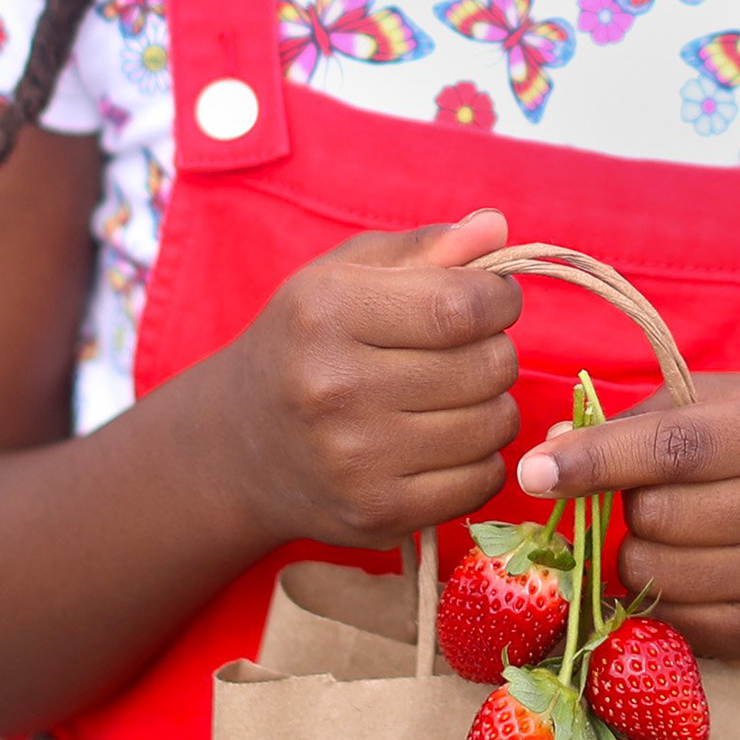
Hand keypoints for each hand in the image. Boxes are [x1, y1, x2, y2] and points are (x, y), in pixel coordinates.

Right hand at [207, 209, 523, 548]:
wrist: (239, 446)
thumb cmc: (306, 341)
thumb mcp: (346, 275)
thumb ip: (425, 248)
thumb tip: (497, 227)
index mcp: (326, 311)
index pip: (462, 305)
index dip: (501, 298)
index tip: (493, 300)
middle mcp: (334, 387)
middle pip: (488, 365)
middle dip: (495, 350)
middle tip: (464, 352)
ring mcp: (354, 460)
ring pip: (494, 424)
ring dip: (492, 406)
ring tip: (453, 396)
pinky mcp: (376, 513)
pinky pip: (481, 482)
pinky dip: (480, 459)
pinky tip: (445, 442)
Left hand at [517, 372, 739, 662]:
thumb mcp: (725, 402)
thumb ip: (640, 419)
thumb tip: (552, 446)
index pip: (673, 449)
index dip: (596, 460)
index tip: (535, 470)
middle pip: (654, 515)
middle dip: (628, 501)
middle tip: (655, 489)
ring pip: (650, 571)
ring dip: (637, 548)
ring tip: (677, 527)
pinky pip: (665, 618)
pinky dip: (654, 591)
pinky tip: (689, 565)